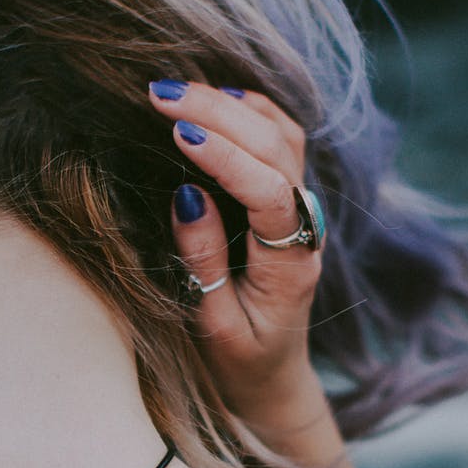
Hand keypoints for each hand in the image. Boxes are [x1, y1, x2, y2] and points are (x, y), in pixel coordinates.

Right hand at [148, 79, 370, 467]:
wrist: (273, 377)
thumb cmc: (238, 361)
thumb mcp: (214, 325)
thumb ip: (204, 262)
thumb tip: (188, 195)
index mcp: (291, 264)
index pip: (269, 192)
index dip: (226, 158)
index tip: (177, 134)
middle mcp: (307, 227)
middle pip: (276, 148)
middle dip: (219, 113)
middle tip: (159, 94)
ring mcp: (304, 208)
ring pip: (283, 135)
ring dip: (233, 104)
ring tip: (179, 89)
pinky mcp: (291, 198)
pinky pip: (282, 138)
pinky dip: (251, 109)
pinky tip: (215, 95)